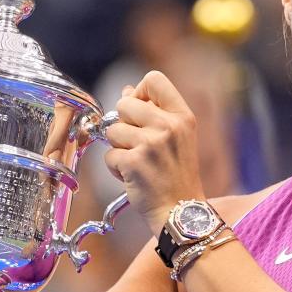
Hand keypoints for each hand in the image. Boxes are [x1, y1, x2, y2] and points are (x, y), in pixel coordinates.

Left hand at [103, 70, 206, 233]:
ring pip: (113, 130)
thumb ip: (154, 112)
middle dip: (124, 124)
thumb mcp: (177, 138)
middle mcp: (169, 126)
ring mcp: (151, 144)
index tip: (140, 111)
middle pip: (125, 103)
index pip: (154, 79)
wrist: (181, 212)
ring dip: (119, 148)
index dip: (140, 92)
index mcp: (182, 116)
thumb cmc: (176, 176)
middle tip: (138, 145)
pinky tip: (133, 177)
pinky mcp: (134, 162)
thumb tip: (127, 90)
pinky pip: (109, 154)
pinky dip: (116, 168)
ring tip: (138, 163)